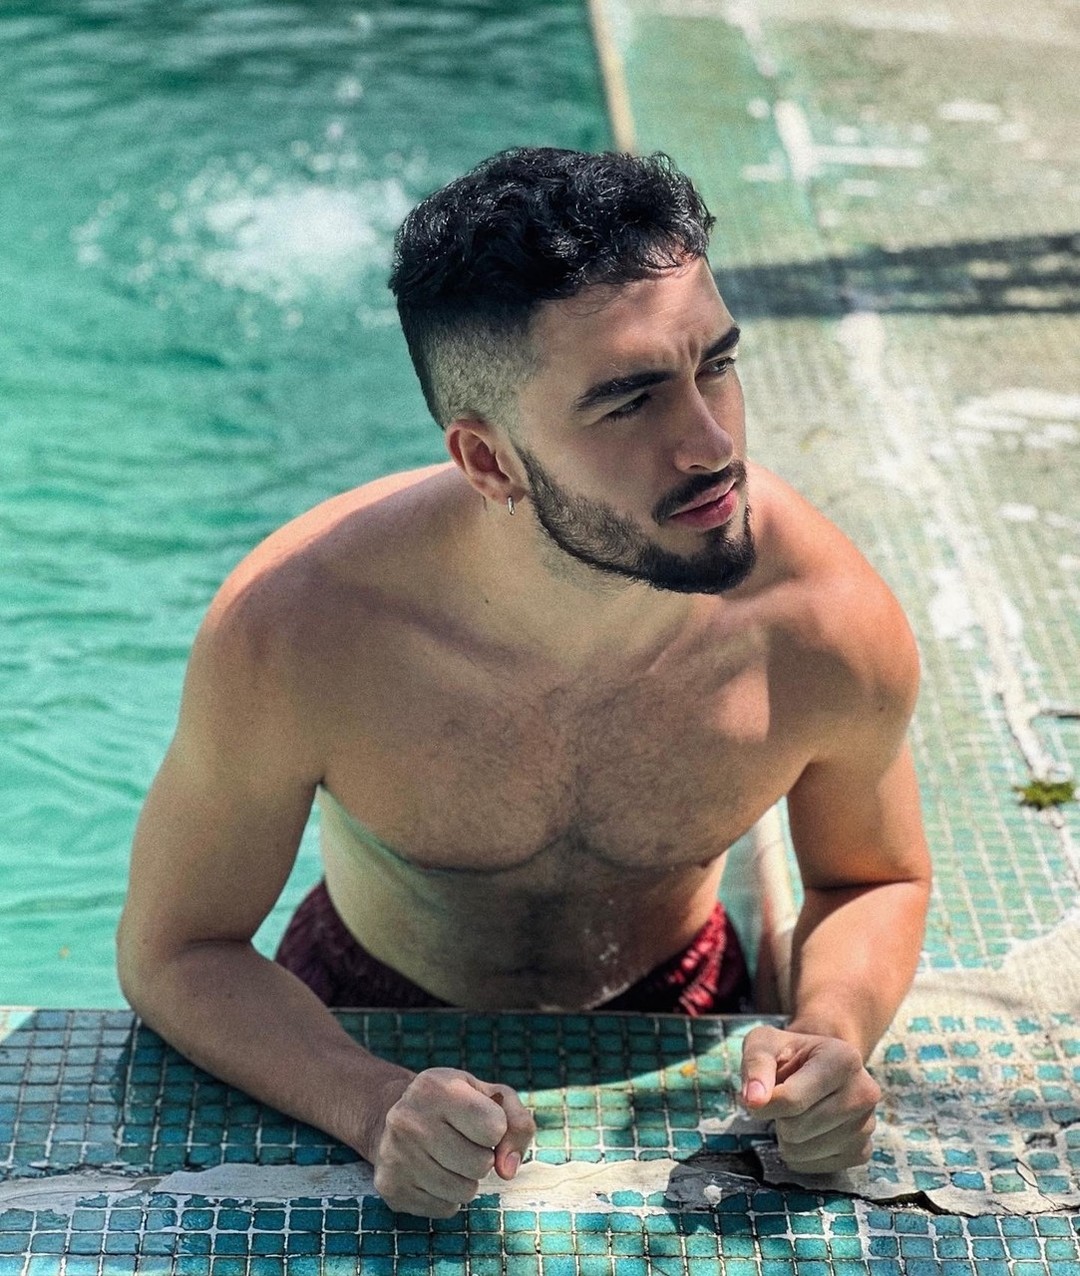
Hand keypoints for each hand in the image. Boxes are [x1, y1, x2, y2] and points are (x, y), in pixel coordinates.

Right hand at [371, 1067, 535, 1216]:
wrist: (390, 1114)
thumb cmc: (453, 1104)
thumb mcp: (489, 1095)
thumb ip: (517, 1123)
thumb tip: (507, 1171)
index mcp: (435, 1087)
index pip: (494, 1128)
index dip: (496, 1128)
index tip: (479, 1119)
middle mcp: (408, 1120)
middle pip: (481, 1164)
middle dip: (482, 1156)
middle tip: (464, 1141)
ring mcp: (395, 1156)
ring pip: (464, 1192)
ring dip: (467, 1179)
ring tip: (449, 1157)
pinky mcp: (391, 1188)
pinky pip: (445, 1208)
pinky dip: (448, 1196)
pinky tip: (432, 1172)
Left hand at [740, 1025, 880, 1172]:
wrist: (815, 1065)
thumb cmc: (788, 1054)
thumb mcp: (764, 1044)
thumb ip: (756, 1065)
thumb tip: (753, 1099)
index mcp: (844, 1059)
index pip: (791, 1099)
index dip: (763, 1103)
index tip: (755, 1094)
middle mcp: (864, 1093)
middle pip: (797, 1128)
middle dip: (778, 1118)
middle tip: (783, 1100)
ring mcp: (867, 1126)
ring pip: (803, 1151)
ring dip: (786, 1137)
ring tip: (796, 1113)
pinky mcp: (862, 1152)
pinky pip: (815, 1167)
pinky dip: (800, 1154)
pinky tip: (807, 1130)